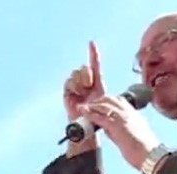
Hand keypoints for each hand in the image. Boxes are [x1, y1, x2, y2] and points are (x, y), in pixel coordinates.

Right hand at [63, 41, 104, 156]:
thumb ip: (106, 96)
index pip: (95, 65)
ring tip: (84, 93)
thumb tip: (108, 94)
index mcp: (97, 83)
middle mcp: (86, 83)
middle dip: (88, 75)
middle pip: (84, 68)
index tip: (92, 42)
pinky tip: (77, 95)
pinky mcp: (68, 92)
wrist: (90, 128)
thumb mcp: (106, 104)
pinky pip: (69, 82)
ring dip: (81, 82)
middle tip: (90, 85)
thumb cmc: (101, 118)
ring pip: (76, 73)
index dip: (93, 54)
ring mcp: (76, 87)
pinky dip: (73, 87)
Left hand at [79, 96, 159, 169]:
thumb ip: (120, 130)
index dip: (108, 101)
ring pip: (103, 105)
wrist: (150, 155)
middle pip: (110, 99)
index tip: (100, 104)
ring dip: (91, 106)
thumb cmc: (145, 150)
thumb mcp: (134, 135)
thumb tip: (108, 129)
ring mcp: (122, 117)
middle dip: (98, 101)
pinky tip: (84, 113)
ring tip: (82, 108)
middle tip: (89, 106)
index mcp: (135, 115)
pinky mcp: (116, 125)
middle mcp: (129, 113)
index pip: (120, 101)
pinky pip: (99, 116)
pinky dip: (90, 114)